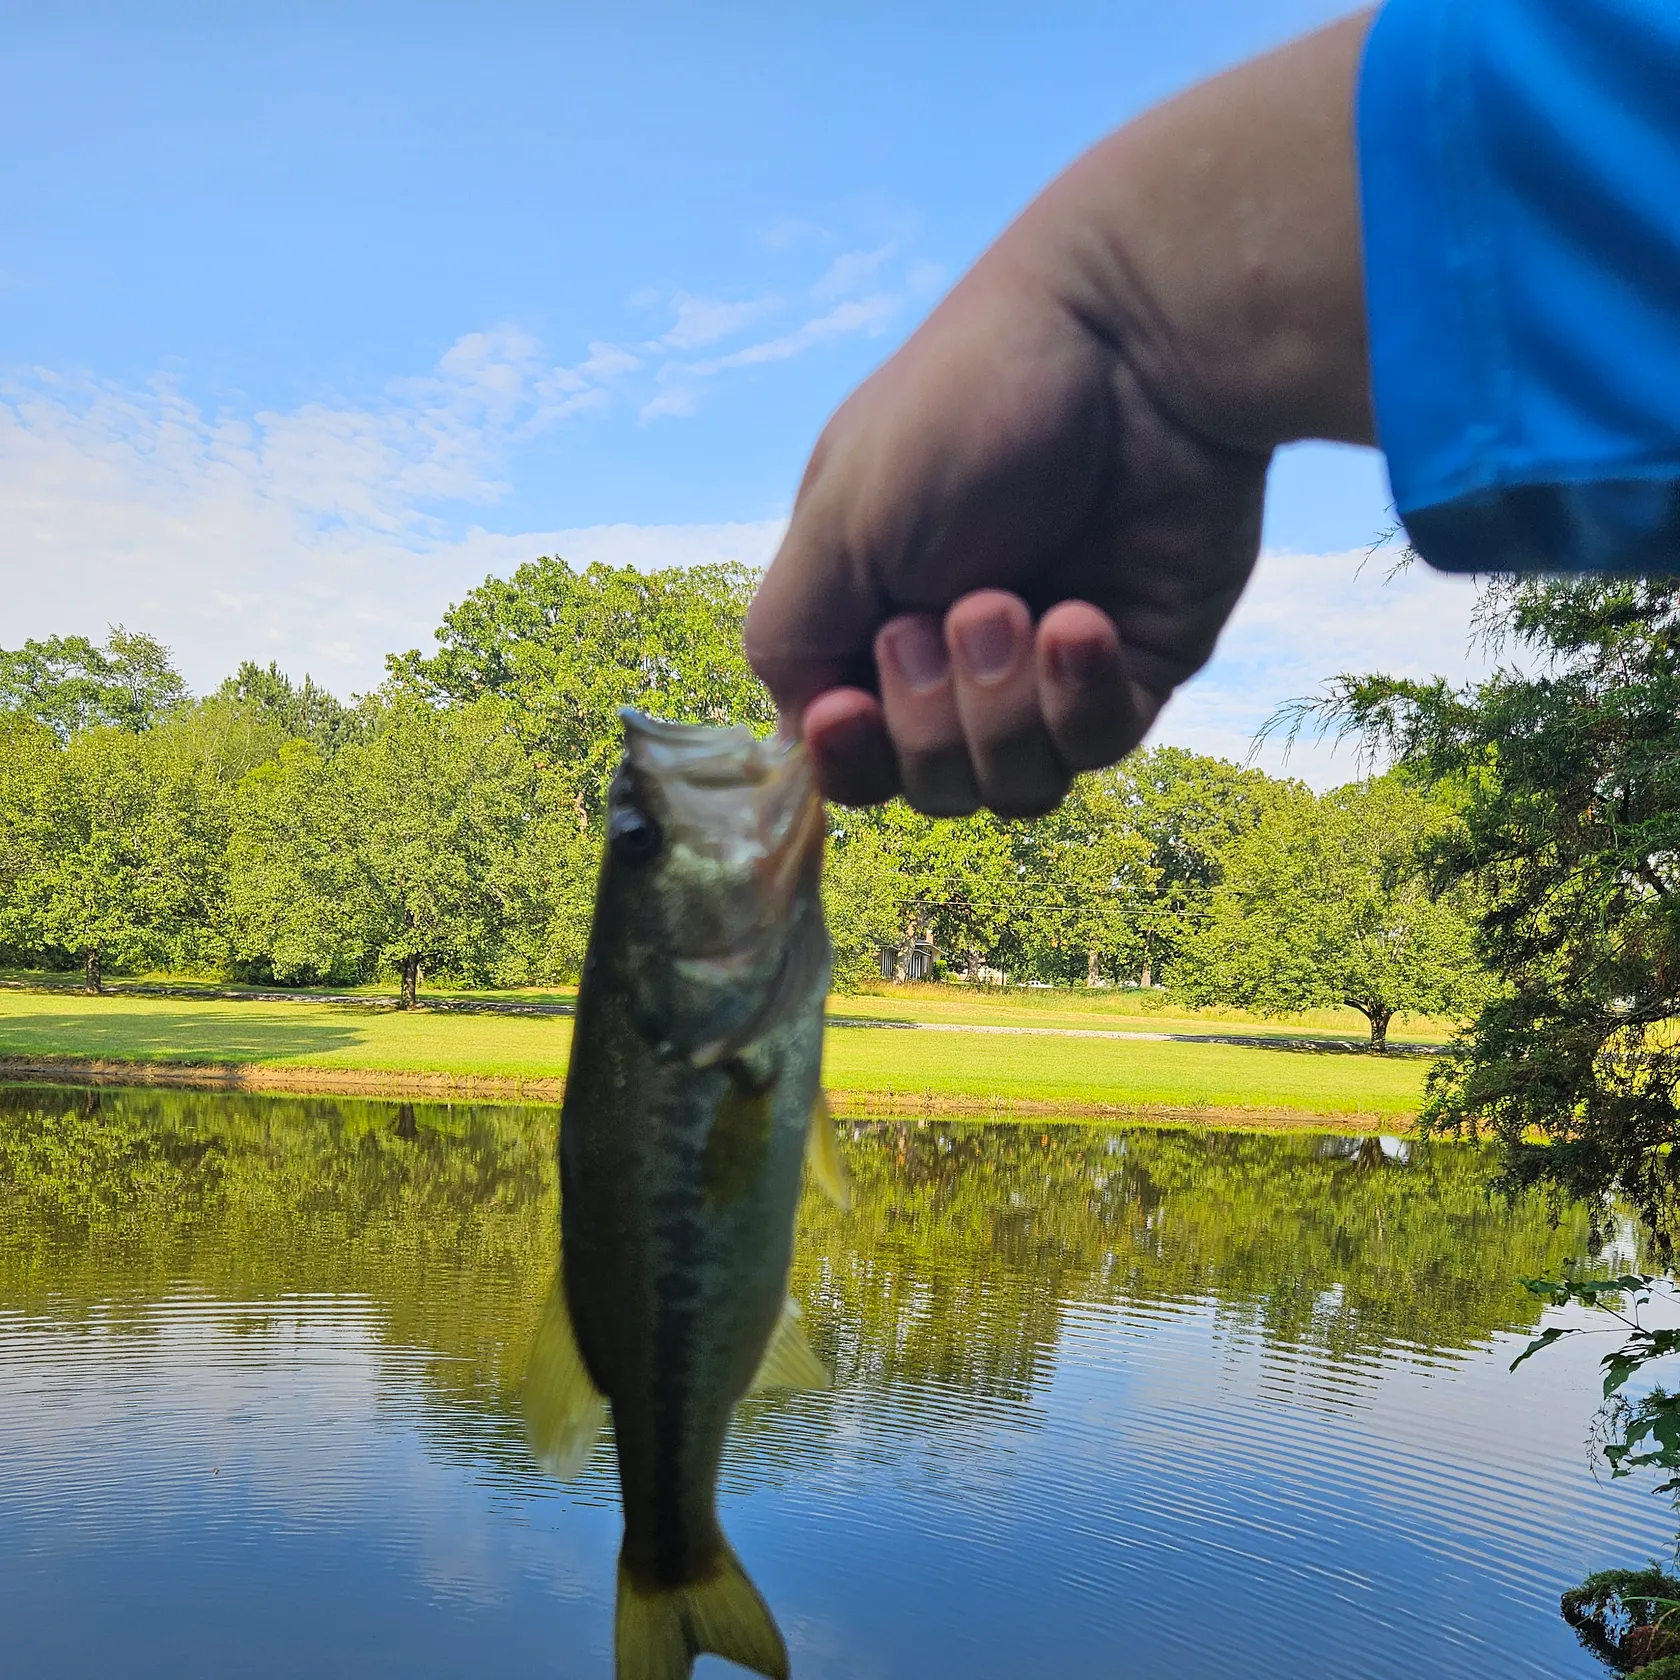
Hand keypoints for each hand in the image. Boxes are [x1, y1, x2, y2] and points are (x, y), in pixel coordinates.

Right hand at [744, 10, 1374, 814]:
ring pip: (1011, 784)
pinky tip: (1081, 621)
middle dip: (929, 720)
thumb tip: (802, 728)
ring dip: (1000, 709)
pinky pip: (1096, 746)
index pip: (848, 751)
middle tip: (946, 615)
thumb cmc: (966, 408)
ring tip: (1016, 606)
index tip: (847, 711)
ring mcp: (1048, 668)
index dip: (848, 760)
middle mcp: (957, 655)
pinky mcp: (1137, 666)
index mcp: (871, 615)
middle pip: (927, 784)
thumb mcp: (838, 518)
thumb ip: (791, 635)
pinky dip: (1077, 696)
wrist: (1134, 342)